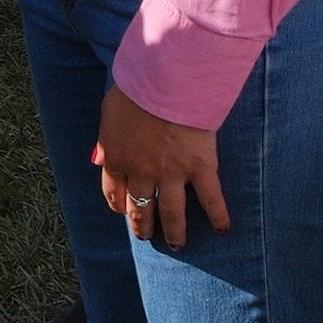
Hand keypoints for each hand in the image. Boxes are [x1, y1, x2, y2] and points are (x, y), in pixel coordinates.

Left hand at [94, 85, 227, 246]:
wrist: (165, 78)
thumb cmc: (136, 86)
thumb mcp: (109, 111)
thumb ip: (106, 138)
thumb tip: (100, 157)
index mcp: (117, 157)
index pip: (113, 191)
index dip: (119, 203)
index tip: (123, 209)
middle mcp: (141, 172)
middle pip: (140, 207)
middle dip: (142, 225)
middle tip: (146, 236)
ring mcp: (171, 173)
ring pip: (171, 212)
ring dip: (175, 231)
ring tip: (177, 244)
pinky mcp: (199, 167)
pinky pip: (210, 198)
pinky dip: (218, 216)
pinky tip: (223, 230)